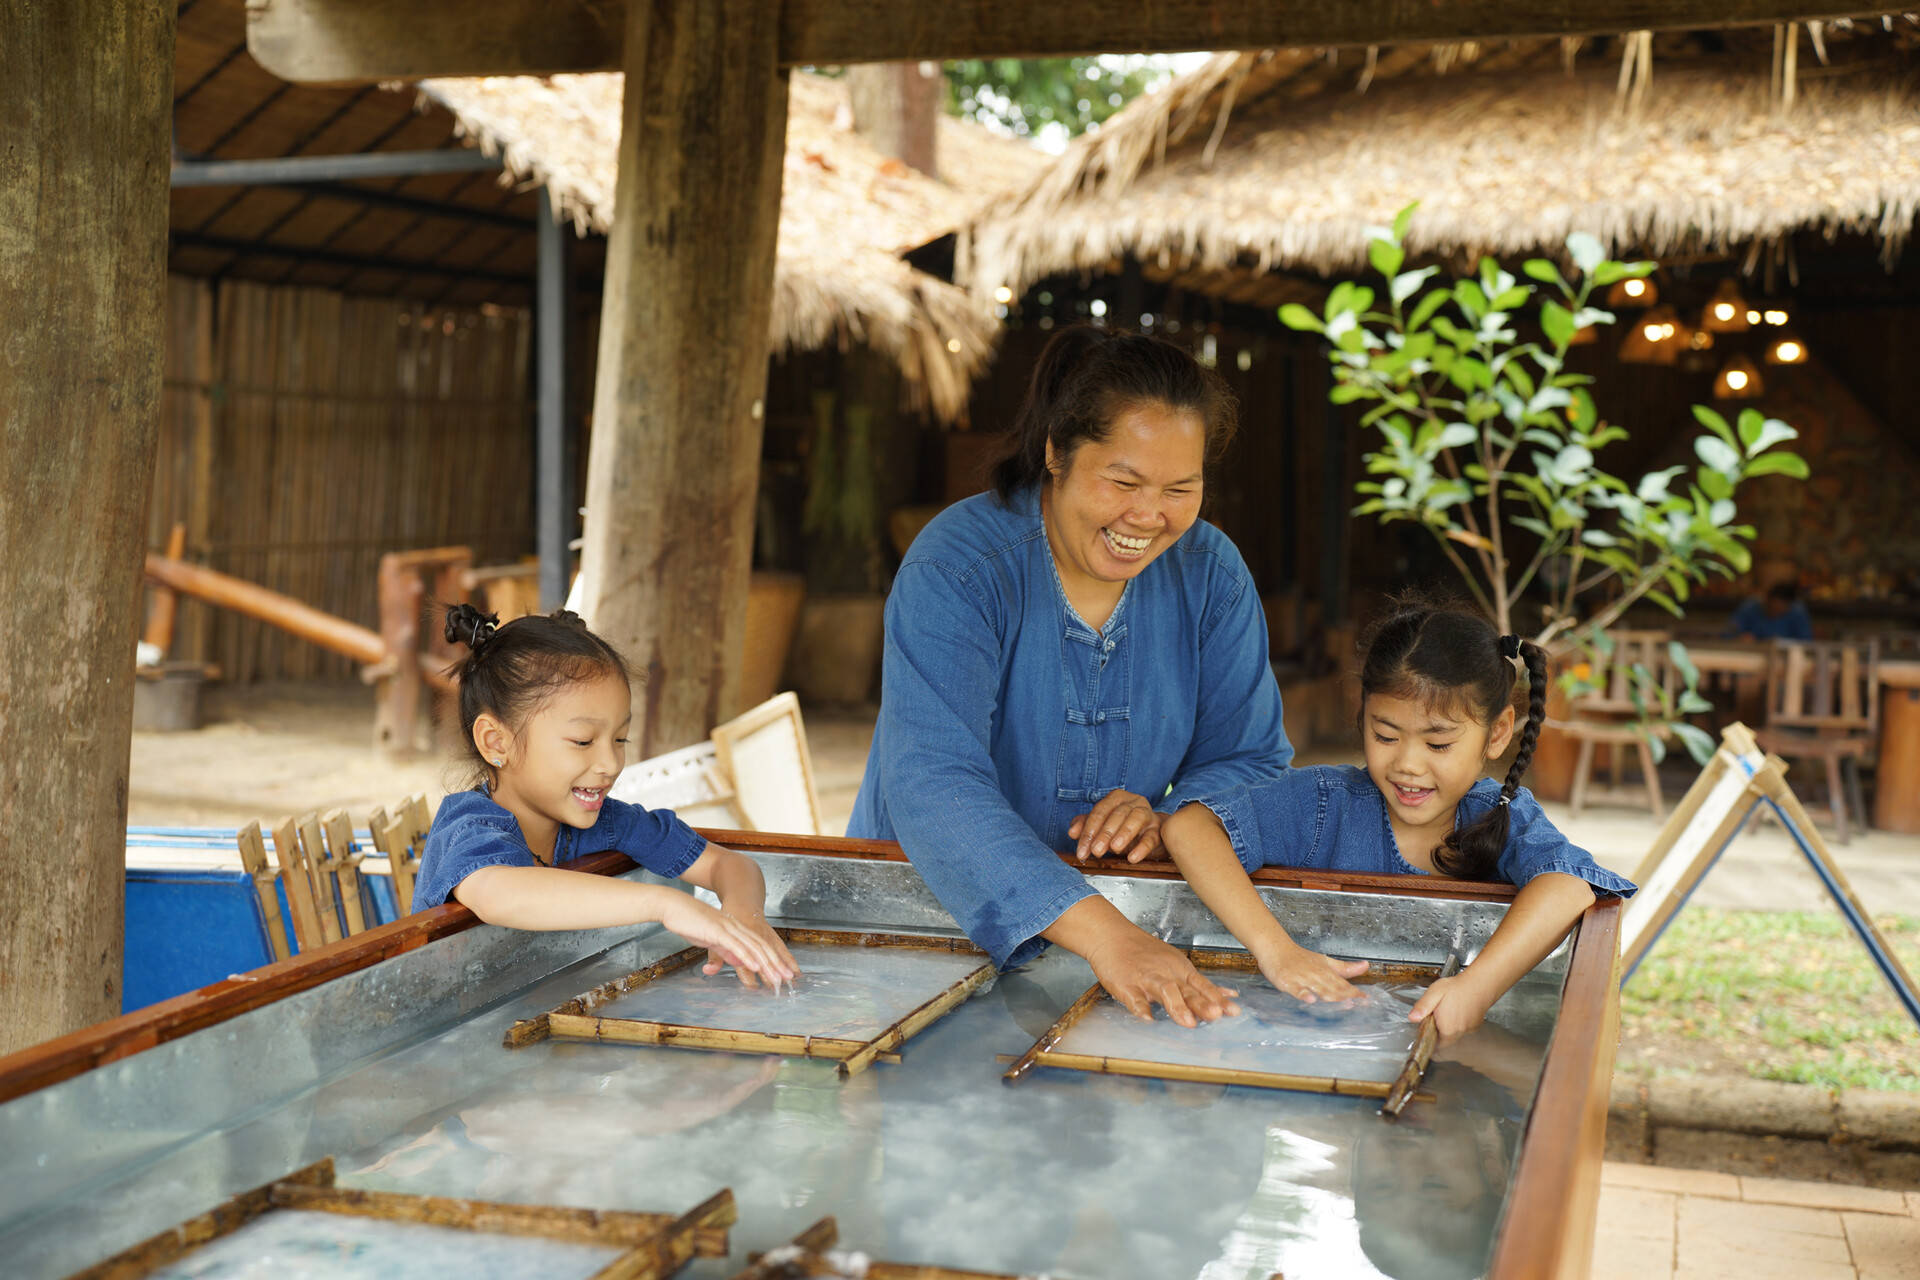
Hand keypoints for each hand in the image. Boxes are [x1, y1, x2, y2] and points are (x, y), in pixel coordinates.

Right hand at [657, 894, 796, 987]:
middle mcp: (736, 927)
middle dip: (776, 964)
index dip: (772, 960)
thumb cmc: (688, 922)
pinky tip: (757, 967)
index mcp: (735, 929)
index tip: (781, 974)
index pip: (759, 946)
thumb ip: (726, 951)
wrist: (672, 906)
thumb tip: (739, 962)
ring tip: (777, 977)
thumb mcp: (711, 940)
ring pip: (753, 948)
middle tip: (787, 979)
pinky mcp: (718, 931)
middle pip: (762, 947)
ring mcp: (728, 928)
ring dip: (767, 964)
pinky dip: (748, 957)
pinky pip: (737, 945)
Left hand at [1069, 790, 1164, 862]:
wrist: (1151, 834)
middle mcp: (1133, 802)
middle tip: (1096, 851)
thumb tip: (1072, 832)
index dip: (1089, 831)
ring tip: (1115, 848)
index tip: (1082, 850)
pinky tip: (1133, 857)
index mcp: (1117, 798)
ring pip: (1136, 819)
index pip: (1100, 811)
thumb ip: (1085, 825)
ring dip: (1124, 834)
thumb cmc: (1122, 828)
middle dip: (1104, 834)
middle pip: (1117, 814)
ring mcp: (1148, 814)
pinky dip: (1142, 848)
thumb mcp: (1102, 825)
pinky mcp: (1158, 829)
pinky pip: (1151, 837)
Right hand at [1086, 927, 1239, 1028]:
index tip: (1233, 1011)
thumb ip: (1200, 983)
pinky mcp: (1126, 985)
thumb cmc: (1144, 952)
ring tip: (1188, 1023)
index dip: (1217, 998)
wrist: (1112, 935)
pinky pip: (1134, 998)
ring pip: (1165, 991)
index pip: (1203, 986)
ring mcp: (1147, 979)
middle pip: (1188, 990)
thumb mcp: (1176, 963)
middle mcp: (1167, 974)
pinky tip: (1147, 1018)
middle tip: (1215, 1016)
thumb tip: (1229, 996)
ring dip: (1177, 1007)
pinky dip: (1141, 1008)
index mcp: (1180, 970)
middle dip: (1202, 1004)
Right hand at [1254, 940, 1368, 1003]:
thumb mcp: (1325, 961)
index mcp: (1325, 971)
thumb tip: (1366, 966)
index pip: (1342, 983)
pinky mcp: (1288, 982)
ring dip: (1331, 996)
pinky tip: (1310, 1000)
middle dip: (1345, 996)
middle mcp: (1316, 975)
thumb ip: (1345, 968)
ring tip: (1342, 1003)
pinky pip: (1297, 990)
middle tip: (1356, 1005)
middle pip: (1333, 987)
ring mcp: (1302, 979)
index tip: (1365, 999)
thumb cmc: (1300, 958)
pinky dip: (1303, 994)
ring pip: (1318, 988)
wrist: (1276, 949)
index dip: (1354, 991)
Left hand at [1408, 971, 1494, 1043]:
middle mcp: (1459, 1032)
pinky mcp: (1476, 1025)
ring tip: (1448, 1010)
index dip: (1430, 1037)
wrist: (1480, 983)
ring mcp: (1469, 1029)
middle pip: (1446, 1040)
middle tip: (1437, 1016)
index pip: (1436, 1044)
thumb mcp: (1434, 994)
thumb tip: (1412, 1018)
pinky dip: (1460, 1023)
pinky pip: (1464, 1029)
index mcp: (1447, 1028)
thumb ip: (1422, 1007)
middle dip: (1439, 1031)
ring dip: (1450, 1026)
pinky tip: (1458, 1009)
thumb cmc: (1458, 987)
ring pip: (1456, 1034)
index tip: (1428, 1029)